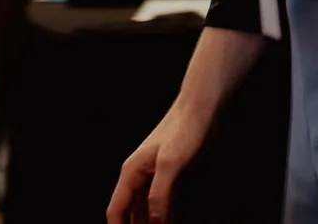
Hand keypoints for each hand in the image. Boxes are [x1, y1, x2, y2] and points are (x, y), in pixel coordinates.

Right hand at [108, 104, 212, 223]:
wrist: (201, 106)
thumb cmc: (184, 128)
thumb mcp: (171, 163)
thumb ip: (159, 194)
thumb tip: (154, 222)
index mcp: (131, 172)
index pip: (116, 211)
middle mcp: (139, 175)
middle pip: (130, 213)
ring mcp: (155, 175)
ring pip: (146, 209)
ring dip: (151, 223)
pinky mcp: (171, 175)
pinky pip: (162, 202)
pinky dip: (164, 215)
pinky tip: (172, 221)